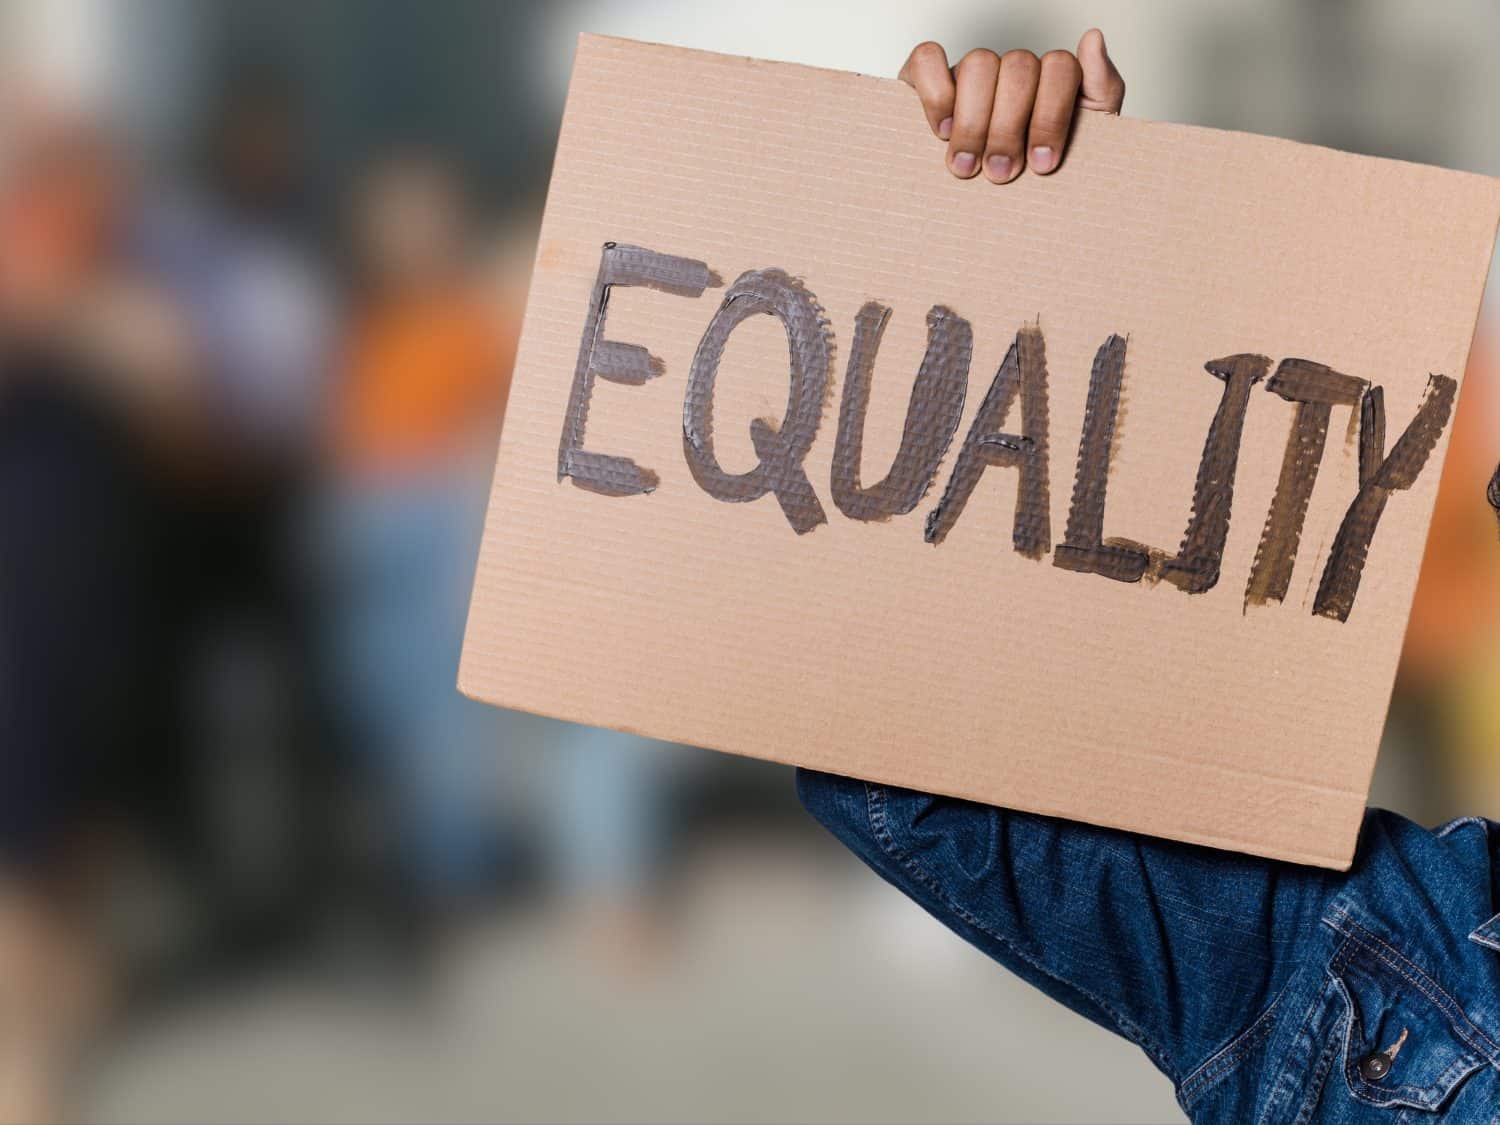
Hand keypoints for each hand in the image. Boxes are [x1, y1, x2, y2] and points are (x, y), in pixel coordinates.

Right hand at [898, 28, 1124, 183]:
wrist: (999, 223)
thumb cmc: (1036, 177)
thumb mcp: (1085, 143)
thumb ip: (1101, 89)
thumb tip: (1093, 39)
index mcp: (1050, 81)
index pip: (1059, 67)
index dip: (1051, 116)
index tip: (1042, 164)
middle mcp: (1010, 72)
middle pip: (1018, 68)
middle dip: (1009, 128)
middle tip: (1001, 173)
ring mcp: (969, 74)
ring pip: (977, 65)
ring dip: (973, 121)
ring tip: (967, 166)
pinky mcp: (926, 79)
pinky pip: (927, 60)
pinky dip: (935, 94)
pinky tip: (942, 131)